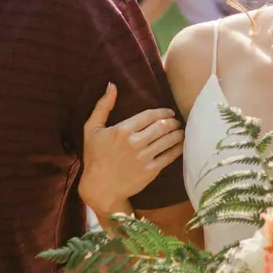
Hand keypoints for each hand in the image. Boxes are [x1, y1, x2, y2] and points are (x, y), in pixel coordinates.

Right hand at [80, 83, 182, 216]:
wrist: (100, 188)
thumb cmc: (94, 157)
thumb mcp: (91, 129)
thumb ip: (103, 106)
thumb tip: (112, 85)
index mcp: (123, 130)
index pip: (150, 115)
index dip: (163, 112)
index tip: (169, 112)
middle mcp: (135, 142)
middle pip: (162, 126)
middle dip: (173, 122)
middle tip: (177, 121)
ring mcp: (144, 157)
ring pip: (168, 140)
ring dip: (178, 134)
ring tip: (181, 131)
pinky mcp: (151, 171)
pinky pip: (169, 156)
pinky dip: (178, 149)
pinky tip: (180, 145)